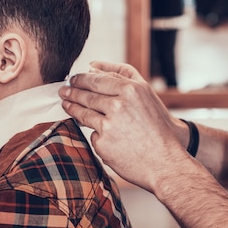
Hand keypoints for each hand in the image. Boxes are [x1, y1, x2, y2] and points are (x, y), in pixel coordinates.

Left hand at [59, 61, 187, 191]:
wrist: (164, 161)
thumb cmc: (157, 126)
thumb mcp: (145, 94)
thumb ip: (121, 76)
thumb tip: (92, 66)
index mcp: (130, 90)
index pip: (97, 80)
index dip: (81, 79)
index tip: (73, 79)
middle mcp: (119, 105)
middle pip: (87, 95)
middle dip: (72, 92)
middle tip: (63, 90)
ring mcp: (109, 125)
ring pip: (84, 114)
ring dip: (72, 108)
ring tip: (66, 105)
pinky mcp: (103, 144)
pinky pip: (92, 135)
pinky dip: (95, 133)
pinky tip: (97, 133)